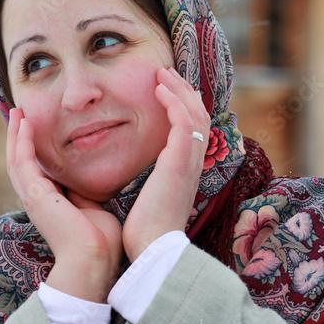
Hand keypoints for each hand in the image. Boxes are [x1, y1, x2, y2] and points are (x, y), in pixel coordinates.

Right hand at [7, 108, 122, 301]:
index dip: (32, 151)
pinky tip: (23, 124)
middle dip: (18, 138)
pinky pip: (23, 162)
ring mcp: (32, 198)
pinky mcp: (34, 195)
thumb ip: (83, 194)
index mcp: (50, 204)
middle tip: (18, 115)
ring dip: (15, 135)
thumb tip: (85, 181)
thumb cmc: (101, 242)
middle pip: (19, 163)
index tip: (34, 130)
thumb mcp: (92, 208)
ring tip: (17, 113)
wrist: (94, 259)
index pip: (35, 172)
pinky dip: (21, 142)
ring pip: (15, 160)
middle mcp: (36, 201)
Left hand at [122, 67, 209, 261]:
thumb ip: (142, 181)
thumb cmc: (144, 232)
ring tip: (161, 74)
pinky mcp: (180, 162)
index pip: (194, 131)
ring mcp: (189, 162)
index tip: (166, 91)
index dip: (184, 108)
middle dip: (184, 92)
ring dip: (179, 90)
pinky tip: (159, 89)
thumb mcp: (145, 199)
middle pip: (200, 116)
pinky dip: (174, 101)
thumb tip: (122, 173)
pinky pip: (185, 121)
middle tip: (165, 74)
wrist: (153, 250)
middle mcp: (193, 164)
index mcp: (185, 172)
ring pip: (196, 113)